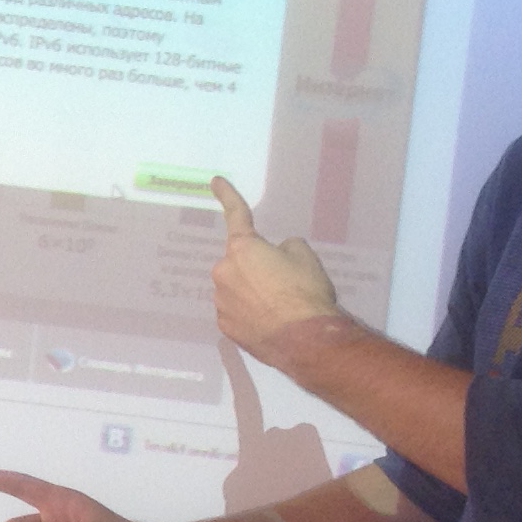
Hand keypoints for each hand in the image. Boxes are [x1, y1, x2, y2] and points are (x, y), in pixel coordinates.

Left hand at [209, 177, 343, 362]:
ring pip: (236, 289)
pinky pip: (236, 312)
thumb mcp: (304, 257)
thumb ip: (284, 248)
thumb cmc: (306, 292)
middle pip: (239, 263)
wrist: (306, 339)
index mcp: (243, 249)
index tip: (215, 182)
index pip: (236, 216)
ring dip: (251, 293)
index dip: (227, 196)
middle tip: (282, 283)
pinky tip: (269, 323)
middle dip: (255, 268)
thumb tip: (276, 255)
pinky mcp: (226, 327)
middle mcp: (224, 273)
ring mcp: (222, 302)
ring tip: (279, 308)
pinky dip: (250, 314)